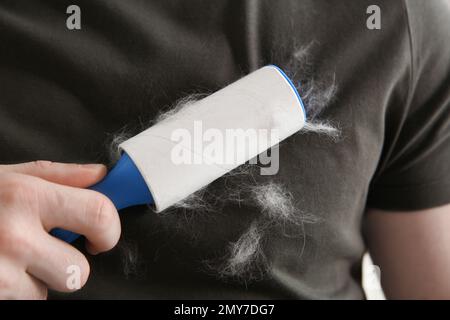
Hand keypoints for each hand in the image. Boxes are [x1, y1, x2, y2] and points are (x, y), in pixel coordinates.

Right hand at [0, 161, 120, 298]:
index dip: (110, 229)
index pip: (99, 215)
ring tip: (14, 256)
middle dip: (71, 263)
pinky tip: (1, 268)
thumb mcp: (5, 177)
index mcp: (26, 196)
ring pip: (53, 289)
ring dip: (41, 277)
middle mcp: (16, 235)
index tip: (103, 234)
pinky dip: (18, 289)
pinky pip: (29, 300)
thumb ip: (56, 175)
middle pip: (80, 269)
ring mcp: (1, 273)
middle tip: (49, 249)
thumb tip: (99, 174)